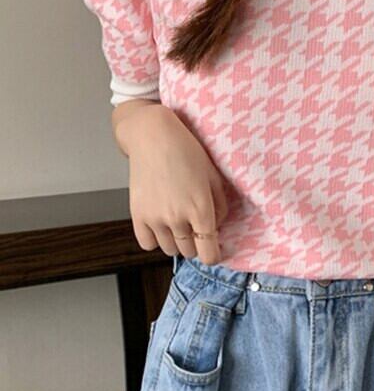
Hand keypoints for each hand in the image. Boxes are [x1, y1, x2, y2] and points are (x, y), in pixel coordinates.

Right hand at [113, 102, 227, 264]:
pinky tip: (161, 223)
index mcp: (200, 209)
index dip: (214, 254)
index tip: (214, 249)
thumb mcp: (213, 176)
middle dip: (197, 243)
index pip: (209, 254)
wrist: (153, 136)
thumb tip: (216, 227)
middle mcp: (177, 218)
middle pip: (190, 252)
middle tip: (196, 225)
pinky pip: (147, 244)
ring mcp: (155, 219)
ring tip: (179, 220)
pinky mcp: (137, 215)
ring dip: (177, 240)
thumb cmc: (186, 150)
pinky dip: (156, 238)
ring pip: (170, 249)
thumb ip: (220, 206)